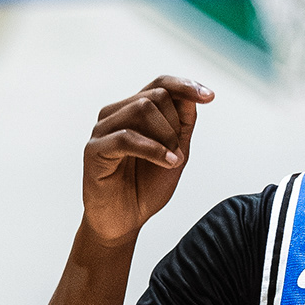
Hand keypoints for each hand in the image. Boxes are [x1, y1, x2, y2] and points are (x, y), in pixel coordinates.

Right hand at [81, 75, 213, 246]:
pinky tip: (168, 163)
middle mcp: (115, 114)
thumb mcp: (175, 152)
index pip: (159, 84)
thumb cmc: (146, 187)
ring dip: (166, 137)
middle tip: (176, 153)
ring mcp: (102, 129)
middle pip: (155, 97)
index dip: (185, 86)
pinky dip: (154, 149)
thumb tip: (194, 96)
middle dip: (175, 125)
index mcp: (133, 111)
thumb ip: (183, 124)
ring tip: (171, 162)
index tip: (209, 97)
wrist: (124, 221)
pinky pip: (127, 137)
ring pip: (142, 109)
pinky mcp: (94, 149)